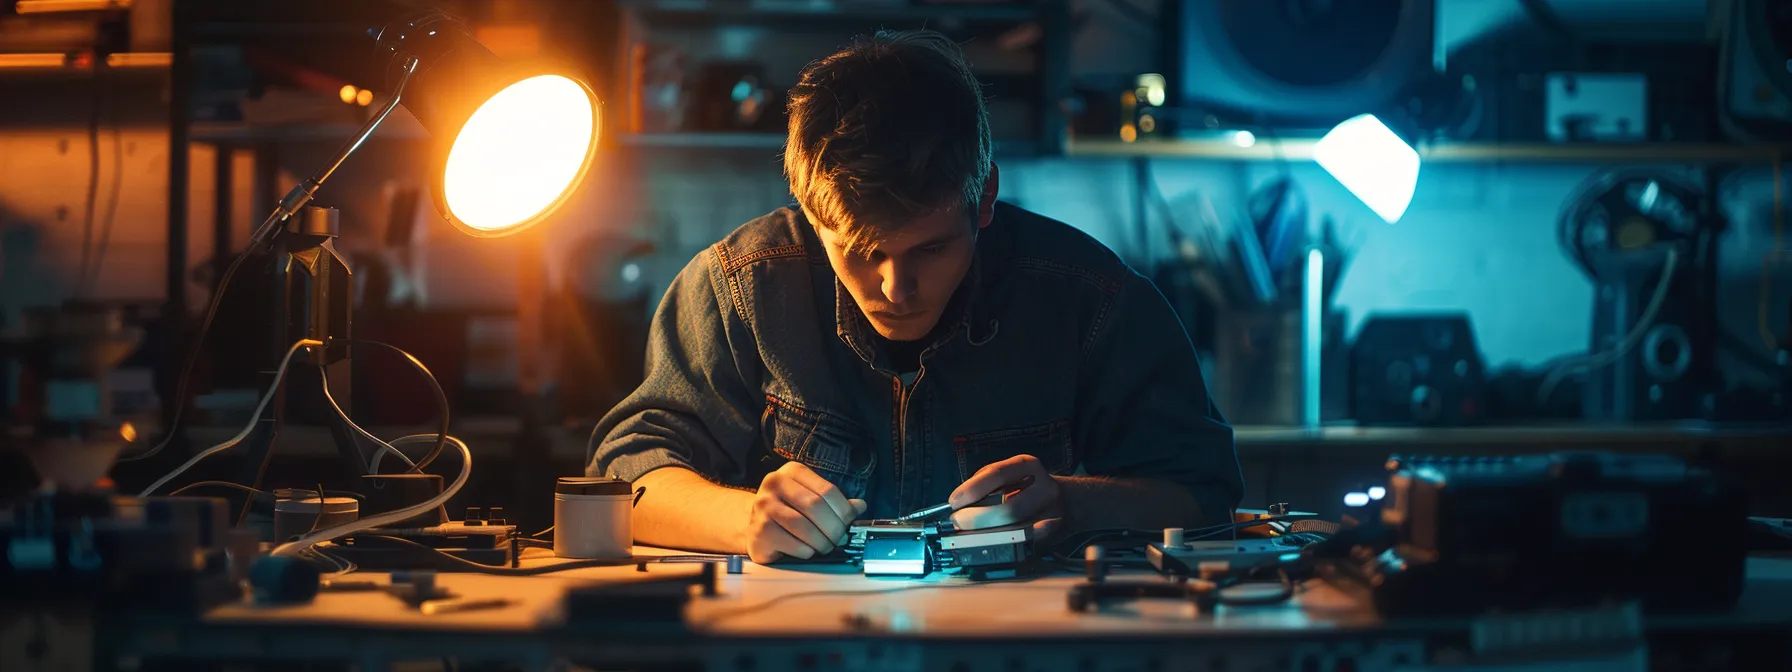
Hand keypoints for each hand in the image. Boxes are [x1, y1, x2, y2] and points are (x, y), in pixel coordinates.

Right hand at [742, 461, 866, 563]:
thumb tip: (860, 506)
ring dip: (822, 542)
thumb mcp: (810, 500)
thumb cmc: (788, 512)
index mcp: (793, 472)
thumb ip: (834, 503)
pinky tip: (807, 551)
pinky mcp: (759, 530)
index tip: (849, 523)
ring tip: (825, 547)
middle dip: (834, 528)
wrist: (755, 526)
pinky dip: (807, 552)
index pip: (827, 490)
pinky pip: (793, 544)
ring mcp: (764, 506)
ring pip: (804, 527)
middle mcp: (775, 484)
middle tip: (840, 539)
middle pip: (815, 507)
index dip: (844, 510)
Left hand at [948, 455, 1062, 538]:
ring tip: (969, 533)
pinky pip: (1024, 543)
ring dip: (988, 535)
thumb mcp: (1009, 474)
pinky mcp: (1054, 534)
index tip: (954, 501)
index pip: (999, 474)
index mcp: (1029, 466)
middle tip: (958, 522)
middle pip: (1009, 509)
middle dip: (978, 519)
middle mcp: (1045, 487)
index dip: (973, 489)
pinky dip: (1004, 544)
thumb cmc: (1027, 486)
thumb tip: (960, 504)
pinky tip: (992, 542)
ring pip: (1017, 531)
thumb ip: (986, 484)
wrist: (1068, 501)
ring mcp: (1054, 513)